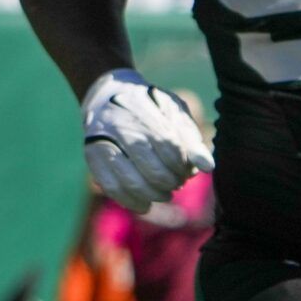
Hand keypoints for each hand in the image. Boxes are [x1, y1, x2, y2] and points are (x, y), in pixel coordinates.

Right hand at [81, 69, 213, 212]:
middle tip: (178, 182)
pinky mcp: (92, 158)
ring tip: (165, 194)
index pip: (170, 147)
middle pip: (152, 168)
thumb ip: (191, 139)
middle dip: (171, 182)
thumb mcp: (173, 112)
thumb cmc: (149, 108)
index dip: (183, 165)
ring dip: (155, 195)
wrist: (107, 96)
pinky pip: (112, 188)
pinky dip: (132, 202)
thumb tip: (208, 167)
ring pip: (132, 182)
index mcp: (145, 112)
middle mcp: (121, 127)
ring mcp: (103, 143)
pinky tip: (146, 204)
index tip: (188, 170)